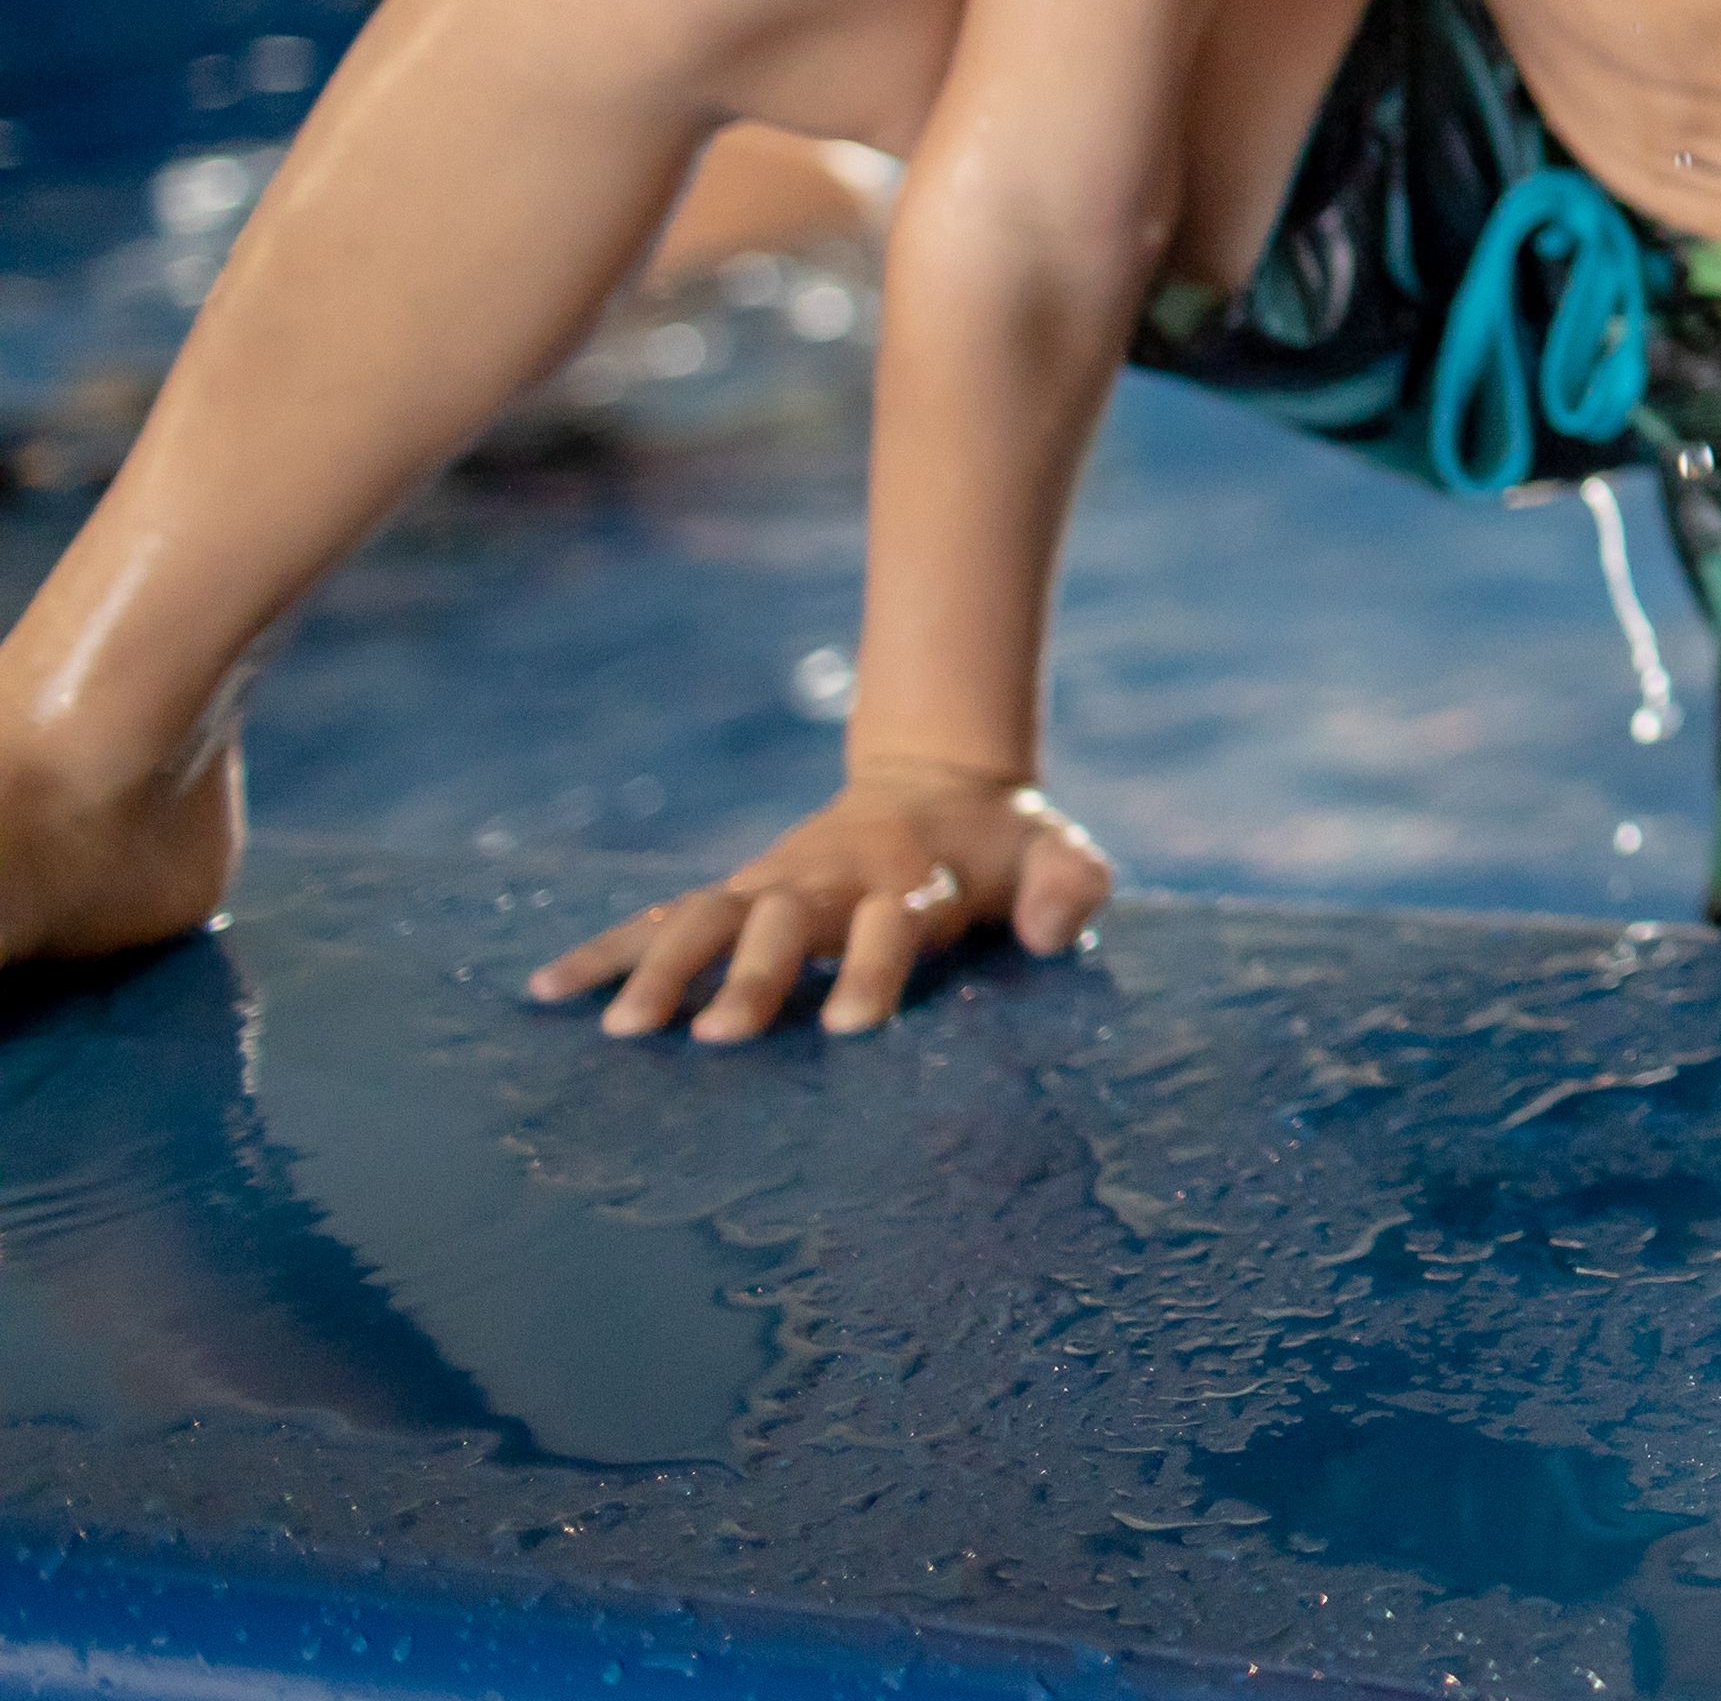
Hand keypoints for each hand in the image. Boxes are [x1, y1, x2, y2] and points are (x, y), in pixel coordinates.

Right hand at [525, 755, 1109, 1041]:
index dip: (875, 965)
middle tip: (723, 1038)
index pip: (893, 921)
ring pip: (706, 919)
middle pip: (784, 923)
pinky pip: (657, 922)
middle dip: (754, 977)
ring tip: (623, 1030)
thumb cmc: (1000, 848)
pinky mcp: (732, 896)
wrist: (937, 788)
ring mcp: (771, 886)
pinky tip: (543, 991)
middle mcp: (829, 881)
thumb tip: (1056, 928)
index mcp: (911, 878)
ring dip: (664, 969)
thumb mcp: (1056, 852)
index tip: (852, 1026)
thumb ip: (1069, 884)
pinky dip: (602, 952)